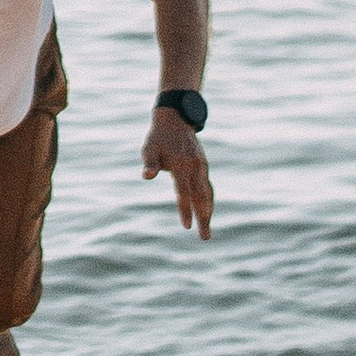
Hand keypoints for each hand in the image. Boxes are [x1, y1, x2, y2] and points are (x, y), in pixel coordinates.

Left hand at [142, 110, 213, 238]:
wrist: (175, 118)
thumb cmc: (158, 136)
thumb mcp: (149, 148)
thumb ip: (150, 164)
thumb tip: (146, 176)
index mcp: (181, 165)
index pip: (184, 193)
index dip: (185, 210)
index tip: (186, 226)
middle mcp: (195, 167)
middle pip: (201, 197)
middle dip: (204, 218)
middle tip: (205, 237)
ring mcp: (201, 165)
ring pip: (208, 192)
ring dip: (208, 211)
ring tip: (207, 228)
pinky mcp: (203, 164)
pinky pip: (208, 185)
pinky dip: (208, 199)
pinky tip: (206, 209)